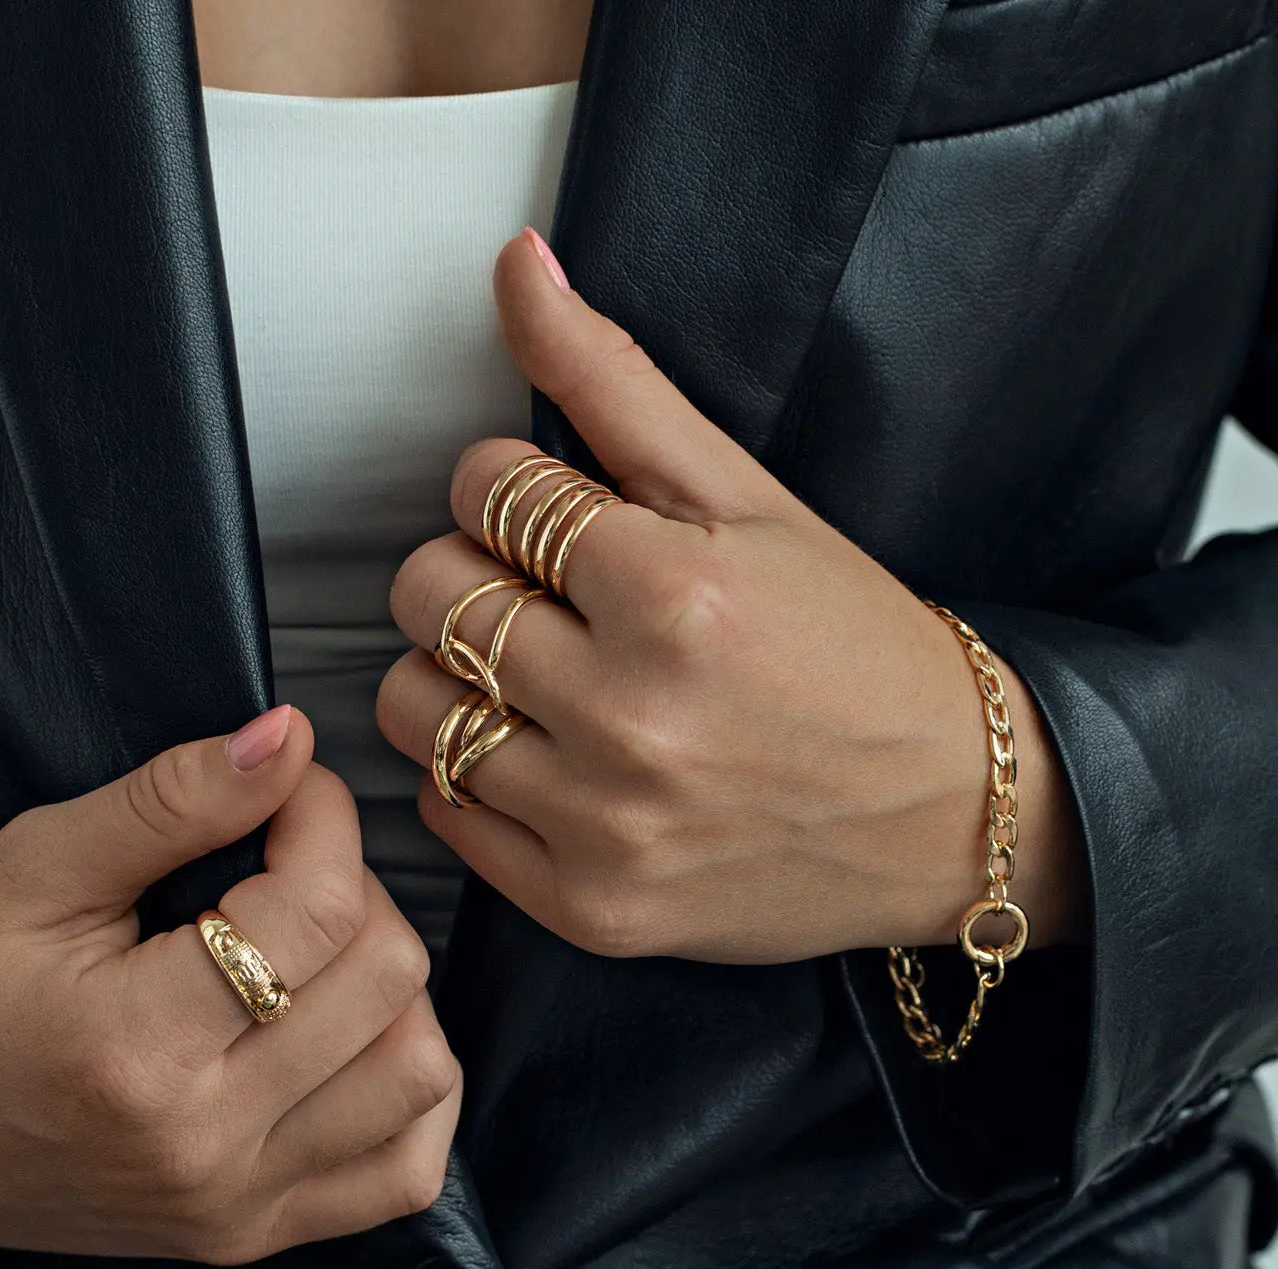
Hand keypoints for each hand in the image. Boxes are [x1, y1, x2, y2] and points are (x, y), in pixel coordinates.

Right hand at [0, 706, 458, 1263]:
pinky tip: (355, 1039)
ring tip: (318, 954)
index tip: (288, 788)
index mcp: (136, 1051)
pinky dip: (410, 1092)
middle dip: (360, 887)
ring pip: (421, 1074)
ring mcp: (236, 1204)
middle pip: (389, 980)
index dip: (323, 815)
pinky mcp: (248, 1234)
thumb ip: (171, 799)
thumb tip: (289, 737)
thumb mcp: (31, 869)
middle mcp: (204, 1145)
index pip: (321, 910)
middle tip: (290, 866)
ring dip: (394, 987)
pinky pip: (404, 1171)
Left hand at [377, 229, 1085, 963]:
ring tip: (536, 676)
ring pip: (412, 708)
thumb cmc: (855, 645)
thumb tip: (515, 264)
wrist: (952, 811)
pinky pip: (446, 813)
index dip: (507, 490)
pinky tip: (546, 756)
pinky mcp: (593, 909)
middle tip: (545, 595)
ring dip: (454, 675)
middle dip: (468, 572)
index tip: (558, 521)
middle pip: (427, 594)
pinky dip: (472, 774)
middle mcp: (629, 717)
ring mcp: (605, 826)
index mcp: (671, 592)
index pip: (480, 487)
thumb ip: (615, 380)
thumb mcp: (750, 498)